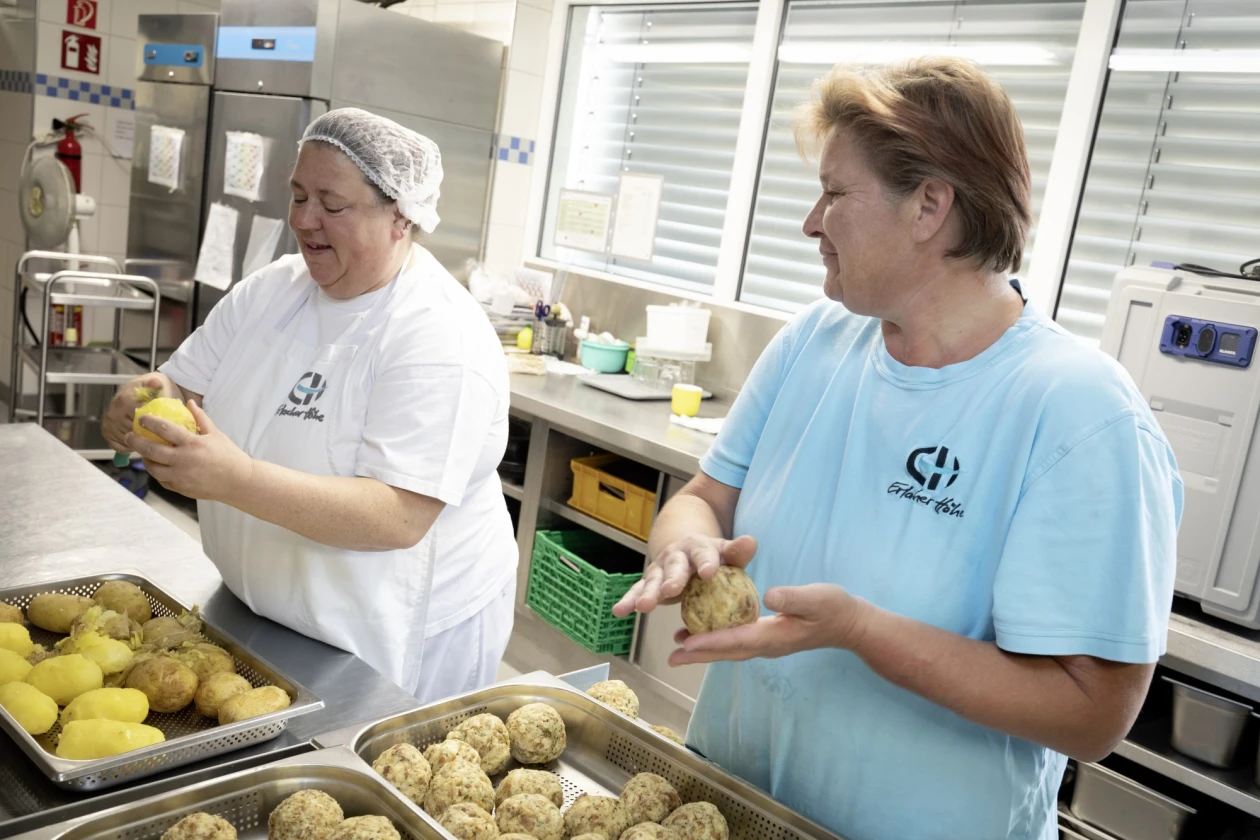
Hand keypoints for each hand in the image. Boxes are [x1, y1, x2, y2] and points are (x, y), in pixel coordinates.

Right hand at [102, 375, 172, 452]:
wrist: (140, 390)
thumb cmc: (153, 390)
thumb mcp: (158, 384)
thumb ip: (158, 386)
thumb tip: (156, 383)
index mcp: (124, 400)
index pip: (139, 421)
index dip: (153, 426)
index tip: (163, 425)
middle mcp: (112, 412)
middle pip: (133, 433)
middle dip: (148, 435)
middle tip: (159, 434)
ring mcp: (108, 423)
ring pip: (127, 441)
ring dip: (140, 442)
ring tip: (151, 437)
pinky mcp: (106, 432)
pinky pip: (118, 446)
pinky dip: (130, 446)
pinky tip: (140, 440)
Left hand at [125, 401, 252, 501]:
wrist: (237, 481)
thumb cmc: (228, 456)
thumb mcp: (216, 434)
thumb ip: (200, 418)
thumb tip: (189, 403)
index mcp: (193, 444)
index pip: (164, 430)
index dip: (149, 422)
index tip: (142, 419)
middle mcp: (183, 461)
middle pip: (151, 450)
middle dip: (136, 441)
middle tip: (130, 435)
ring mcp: (180, 477)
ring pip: (152, 468)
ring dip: (145, 458)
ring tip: (144, 452)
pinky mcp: (180, 488)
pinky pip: (161, 479)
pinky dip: (157, 471)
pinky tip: (158, 465)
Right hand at [613, 535, 756, 616]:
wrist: (685, 545)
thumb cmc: (712, 556)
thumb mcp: (726, 552)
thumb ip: (738, 552)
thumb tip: (751, 541)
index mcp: (700, 548)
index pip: (704, 553)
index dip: (706, 561)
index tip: (708, 572)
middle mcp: (677, 556)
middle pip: (675, 566)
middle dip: (672, 578)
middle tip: (670, 590)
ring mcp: (661, 568)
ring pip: (654, 580)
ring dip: (648, 593)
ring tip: (643, 606)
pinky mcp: (650, 581)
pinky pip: (638, 591)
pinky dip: (628, 600)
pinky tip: (619, 611)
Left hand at [667, 584, 874, 665]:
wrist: (850, 624)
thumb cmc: (834, 608)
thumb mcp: (816, 598)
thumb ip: (793, 598)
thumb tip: (767, 595)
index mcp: (774, 637)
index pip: (736, 640)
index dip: (710, 642)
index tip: (686, 643)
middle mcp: (767, 645)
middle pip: (726, 652)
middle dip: (698, 654)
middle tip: (671, 657)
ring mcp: (767, 644)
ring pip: (729, 650)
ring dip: (704, 650)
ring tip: (679, 647)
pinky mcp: (768, 638)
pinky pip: (737, 642)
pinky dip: (718, 640)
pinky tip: (705, 632)